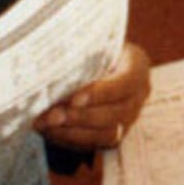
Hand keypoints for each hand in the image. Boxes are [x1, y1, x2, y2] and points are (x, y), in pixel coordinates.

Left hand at [32, 42, 150, 153]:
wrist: (95, 60)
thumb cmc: (89, 45)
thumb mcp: (90, 41)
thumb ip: (79, 51)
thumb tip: (50, 61)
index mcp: (137, 67)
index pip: (125, 84)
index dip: (100, 94)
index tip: (74, 99)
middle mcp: (137, 96)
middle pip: (114, 114)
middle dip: (80, 117)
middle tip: (52, 116)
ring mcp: (128, 118)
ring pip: (106, 134)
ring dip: (73, 131)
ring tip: (46, 124)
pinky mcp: (112, 134)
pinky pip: (93, 143)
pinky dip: (69, 138)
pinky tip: (48, 130)